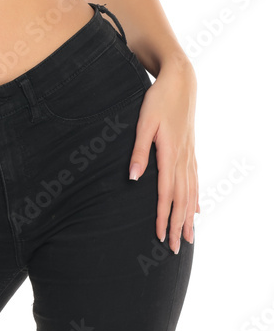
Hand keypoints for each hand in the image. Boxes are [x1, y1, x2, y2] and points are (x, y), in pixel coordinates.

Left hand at [128, 58, 198, 253]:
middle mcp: (183, 158)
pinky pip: (195, 181)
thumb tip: (133, 178)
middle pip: (181, 199)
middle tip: (173, 248)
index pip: (165, 193)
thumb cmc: (159, 99)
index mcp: (170, 153)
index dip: (162, 216)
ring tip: (188, 238)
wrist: (181, 81)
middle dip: (177, 225)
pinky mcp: (191, 150)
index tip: (159, 236)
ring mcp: (189, 155)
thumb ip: (139, 151)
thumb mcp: (144, 122)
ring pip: (191, 193)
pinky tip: (196, 210)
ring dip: (188, 217)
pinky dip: (196, 199)